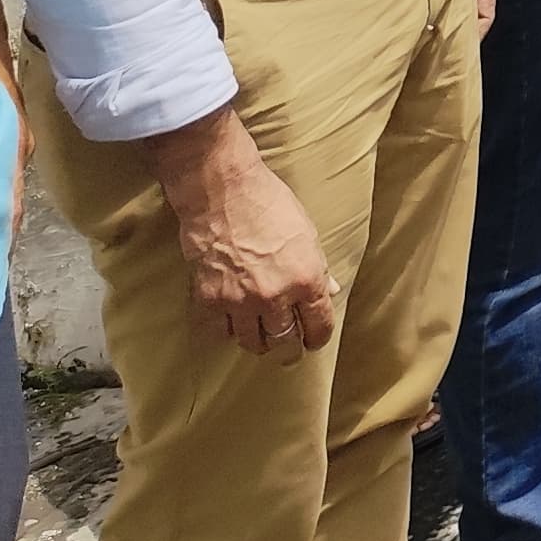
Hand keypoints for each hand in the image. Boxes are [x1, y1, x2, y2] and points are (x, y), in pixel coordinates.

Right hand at [162, 119, 339, 364]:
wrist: (222, 191)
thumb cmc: (269, 203)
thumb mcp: (306, 232)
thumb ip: (318, 267)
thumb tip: (330, 290)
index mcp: (306, 279)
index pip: (318, 326)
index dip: (318, 338)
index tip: (314, 340)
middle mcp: (275, 297)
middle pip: (285, 343)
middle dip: (289, 349)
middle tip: (288, 348)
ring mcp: (240, 301)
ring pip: (252, 343)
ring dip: (258, 341)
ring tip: (260, 336)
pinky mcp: (210, 300)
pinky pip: (219, 333)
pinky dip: (226, 331)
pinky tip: (231, 323)